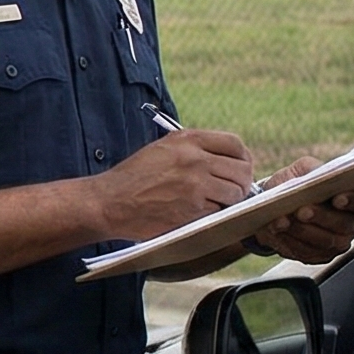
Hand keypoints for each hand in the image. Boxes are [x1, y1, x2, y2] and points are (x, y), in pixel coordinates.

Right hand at [95, 129, 253, 240]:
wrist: (110, 201)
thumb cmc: (134, 177)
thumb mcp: (163, 149)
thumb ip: (195, 149)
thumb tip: (227, 161)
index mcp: (188, 140)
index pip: (234, 144)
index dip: (243, 158)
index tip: (241, 167)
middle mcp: (195, 159)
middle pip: (242, 170)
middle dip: (241, 182)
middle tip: (234, 190)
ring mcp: (195, 185)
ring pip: (235, 193)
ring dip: (229, 201)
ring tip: (213, 202)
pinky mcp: (193, 209)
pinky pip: (219, 211)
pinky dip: (213, 214)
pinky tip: (195, 212)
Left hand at [249, 156, 353, 263]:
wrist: (274, 204)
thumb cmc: (296, 184)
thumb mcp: (303, 169)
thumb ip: (312, 169)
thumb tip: (314, 175)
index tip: (337, 198)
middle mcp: (351, 224)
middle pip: (344, 225)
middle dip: (322, 217)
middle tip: (302, 210)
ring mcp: (336, 243)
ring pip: (324, 241)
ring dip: (301, 231)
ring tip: (282, 220)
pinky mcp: (317, 256)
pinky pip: (305, 252)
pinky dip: (288, 241)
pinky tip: (276, 230)